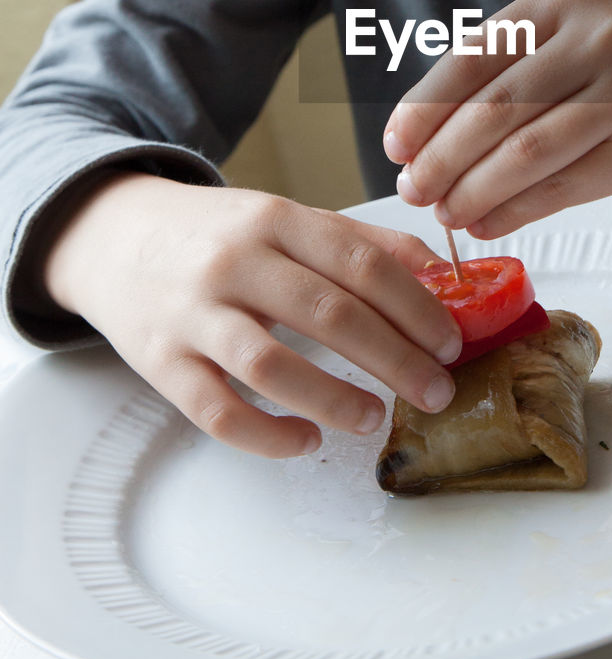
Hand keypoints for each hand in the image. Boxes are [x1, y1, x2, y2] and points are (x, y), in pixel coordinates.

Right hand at [42, 173, 460, 456]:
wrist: (113, 236)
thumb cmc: (215, 233)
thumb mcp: (284, 217)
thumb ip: (359, 242)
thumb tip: (439, 274)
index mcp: (275, 219)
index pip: (361, 263)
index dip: (416, 306)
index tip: (450, 342)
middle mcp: (235, 262)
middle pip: (330, 314)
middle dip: (396, 359)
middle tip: (437, 391)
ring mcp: (193, 313)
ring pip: (272, 367)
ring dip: (336, 400)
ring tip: (376, 418)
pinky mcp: (160, 362)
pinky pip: (217, 411)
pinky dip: (268, 436)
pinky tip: (306, 442)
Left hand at [383, 0, 611, 236]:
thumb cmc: (610, 69)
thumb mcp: (559, 40)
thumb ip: (495, 74)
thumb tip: (414, 142)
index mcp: (561, 2)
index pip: (473, 57)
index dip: (425, 107)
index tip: (395, 146)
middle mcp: (597, 40)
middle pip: (496, 109)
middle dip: (442, 158)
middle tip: (414, 190)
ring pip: (527, 154)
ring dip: (474, 191)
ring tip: (446, 212)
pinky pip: (563, 189)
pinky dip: (515, 211)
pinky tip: (487, 222)